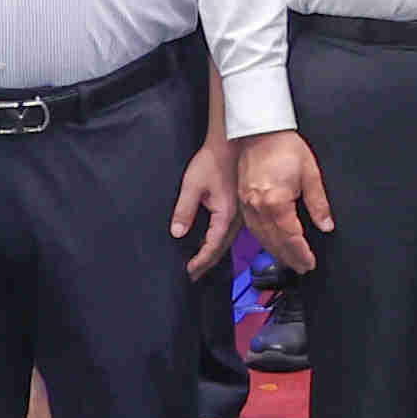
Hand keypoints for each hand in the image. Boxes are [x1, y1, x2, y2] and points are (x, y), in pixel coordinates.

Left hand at [167, 139, 234, 274]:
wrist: (232, 142)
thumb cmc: (214, 159)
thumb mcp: (193, 184)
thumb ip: (184, 210)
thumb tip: (177, 232)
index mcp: (226, 215)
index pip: (212, 247)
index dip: (200, 261)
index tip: (189, 272)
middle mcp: (236, 218)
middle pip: (221, 248)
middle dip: (206, 263)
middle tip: (193, 275)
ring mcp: (239, 213)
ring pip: (226, 241)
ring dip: (212, 253)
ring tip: (200, 263)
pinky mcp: (237, 206)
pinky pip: (228, 231)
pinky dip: (218, 241)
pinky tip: (209, 241)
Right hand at [233, 129, 330, 269]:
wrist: (260, 131)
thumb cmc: (285, 147)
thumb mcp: (310, 173)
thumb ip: (319, 203)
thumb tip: (326, 225)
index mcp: (276, 202)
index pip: (291, 237)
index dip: (302, 253)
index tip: (310, 262)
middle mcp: (258, 206)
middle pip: (275, 241)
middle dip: (290, 257)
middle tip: (302, 267)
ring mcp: (247, 204)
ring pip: (262, 237)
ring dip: (276, 252)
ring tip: (288, 260)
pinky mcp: (242, 200)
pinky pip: (252, 227)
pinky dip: (263, 239)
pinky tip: (270, 243)